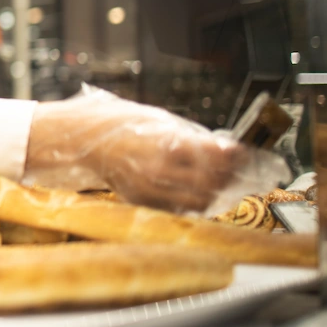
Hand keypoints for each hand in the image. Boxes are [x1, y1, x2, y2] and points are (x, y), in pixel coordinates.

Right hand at [26, 89, 247, 213]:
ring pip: (200, 201)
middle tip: (240, 170)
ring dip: (215, 192)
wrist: (77, 140)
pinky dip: (192, 201)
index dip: (240, 158)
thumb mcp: (156, 119)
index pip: (220, 157)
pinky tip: (195, 190)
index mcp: (168, 144)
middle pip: (215, 182)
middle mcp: (161, 171)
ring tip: (220, 181)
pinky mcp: (141, 200)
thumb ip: (189, 136)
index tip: (248, 155)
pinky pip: (178, 207)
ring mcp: (150, 189)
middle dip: (232, 177)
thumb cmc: (115, 122)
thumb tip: (221, 148)